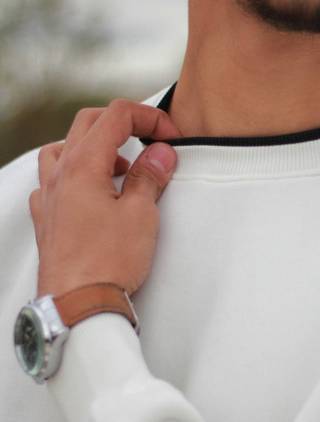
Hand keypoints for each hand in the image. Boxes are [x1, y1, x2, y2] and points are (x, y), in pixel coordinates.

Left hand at [30, 99, 180, 297]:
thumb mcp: (141, 215)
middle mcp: (60, 175)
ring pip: (63, 149)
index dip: (149, 117)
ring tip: (118, 166)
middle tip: (150, 138)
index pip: (115, 116)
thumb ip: (149, 177)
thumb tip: (160, 153)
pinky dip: (72, 175)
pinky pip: (51, 182)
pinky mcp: (47, 220)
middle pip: (88, 124)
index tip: (170, 136)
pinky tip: (89, 193)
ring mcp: (49, 197)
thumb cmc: (107, 263)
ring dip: (93, 147)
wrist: (78, 306)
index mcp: (83, 165)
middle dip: (123, 123)